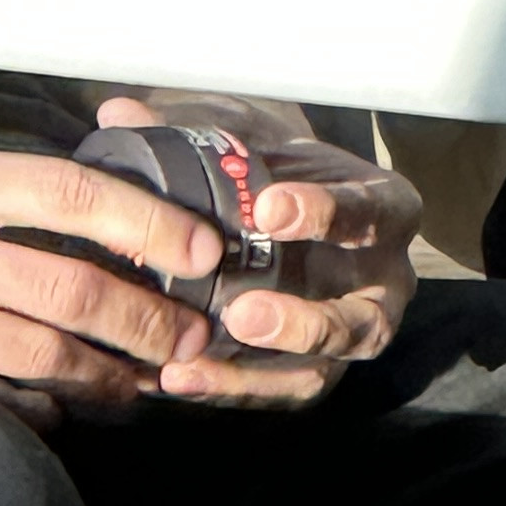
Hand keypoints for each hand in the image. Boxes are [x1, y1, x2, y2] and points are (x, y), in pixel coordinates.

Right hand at [0, 130, 223, 426]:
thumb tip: (53, 194)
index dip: (145, 223)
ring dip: (106, 377)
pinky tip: (61, 415)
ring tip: (144, 388)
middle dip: (148, 321)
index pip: (69, 193)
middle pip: (73, 288)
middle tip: (192, 341)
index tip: (197, 249)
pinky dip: (35, 412)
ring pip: (42, 355)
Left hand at [92, 93, 418, 411]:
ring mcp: (355, 333)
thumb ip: (197, 128)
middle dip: (303, 323)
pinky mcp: (320, 370)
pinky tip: (179, 377)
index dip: (323, 211)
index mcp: (384, 210)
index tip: (265, 208)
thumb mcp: (252, 136)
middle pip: (362, 319)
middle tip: (240, 312)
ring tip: (196, 360)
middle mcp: (384, 280)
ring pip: (325, 369)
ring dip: (259, 370)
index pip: (367, 211)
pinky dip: (232, 387)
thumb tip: (120, 112)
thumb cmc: (279, 167)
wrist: (296, 209)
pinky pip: (281, 392)